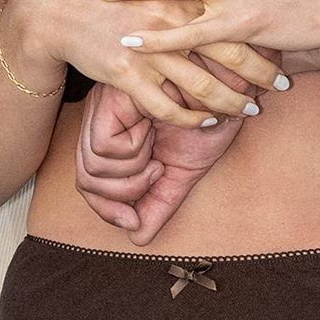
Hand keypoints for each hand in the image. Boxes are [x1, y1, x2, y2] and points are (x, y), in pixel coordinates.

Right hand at [0, 0, 257, 132]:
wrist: (53, 5)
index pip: (238, 10)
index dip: (267, 31)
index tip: (290, 42)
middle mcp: (170, 14)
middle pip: (230, 50)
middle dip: (261, 73)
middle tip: (281, 86)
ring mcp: (148, 46)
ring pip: (203, 86)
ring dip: (231, 104)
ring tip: (249, 112)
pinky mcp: (126, 73)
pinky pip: (167, 107)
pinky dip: (190, 118)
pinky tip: (205, 121)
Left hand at [72, 84, 244, 238]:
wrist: (234, 81)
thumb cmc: (213, 117)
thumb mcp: (184, 169)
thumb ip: (159, 202)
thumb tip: (137, 238)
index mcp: (117, 132)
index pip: (90, 182)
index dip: (107, 211)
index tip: (134, 222)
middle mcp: (105, 118)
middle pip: (85, 179)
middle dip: (118, 199)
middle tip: (154, 181)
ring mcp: (105, 107)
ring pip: (92, 168)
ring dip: (132, 176)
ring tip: (158, 158)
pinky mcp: (112, 97)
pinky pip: (104, 148)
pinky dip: (133, 153)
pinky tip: (155, 137)